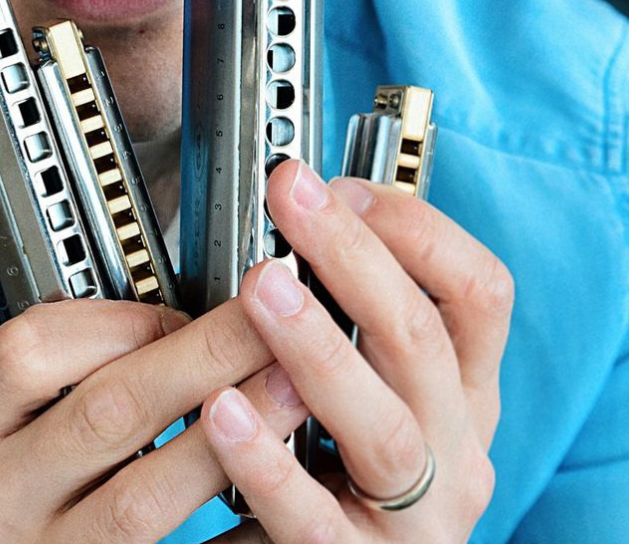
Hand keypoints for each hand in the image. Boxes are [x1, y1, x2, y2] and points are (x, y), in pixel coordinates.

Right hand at [0, 294, 309, 541]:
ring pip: (143, 496)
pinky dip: (217, 515)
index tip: (184, 309)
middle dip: (203, 357)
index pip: (31, 348)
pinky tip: (262, 485)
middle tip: (270, 322)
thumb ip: (50, 385)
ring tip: (289, 392)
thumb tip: (165, 322)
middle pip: (104, 410)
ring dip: (230, 434)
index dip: (119, 321)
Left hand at [200, 160, 513, 542]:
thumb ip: (353, 319)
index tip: (342, 188)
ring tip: (261, 288)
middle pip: (422, 341)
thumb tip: (298, 211)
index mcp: (458, 390)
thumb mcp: (374, 388)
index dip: (416, 228)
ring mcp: (415, 517)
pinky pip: (313, 519)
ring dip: (320, 348)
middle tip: (290, 198)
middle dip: (353, 256)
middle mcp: (453, 448)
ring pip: (384, 428)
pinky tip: (220, 412)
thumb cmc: (347, 470)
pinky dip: (267, 461)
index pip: (477, 292)